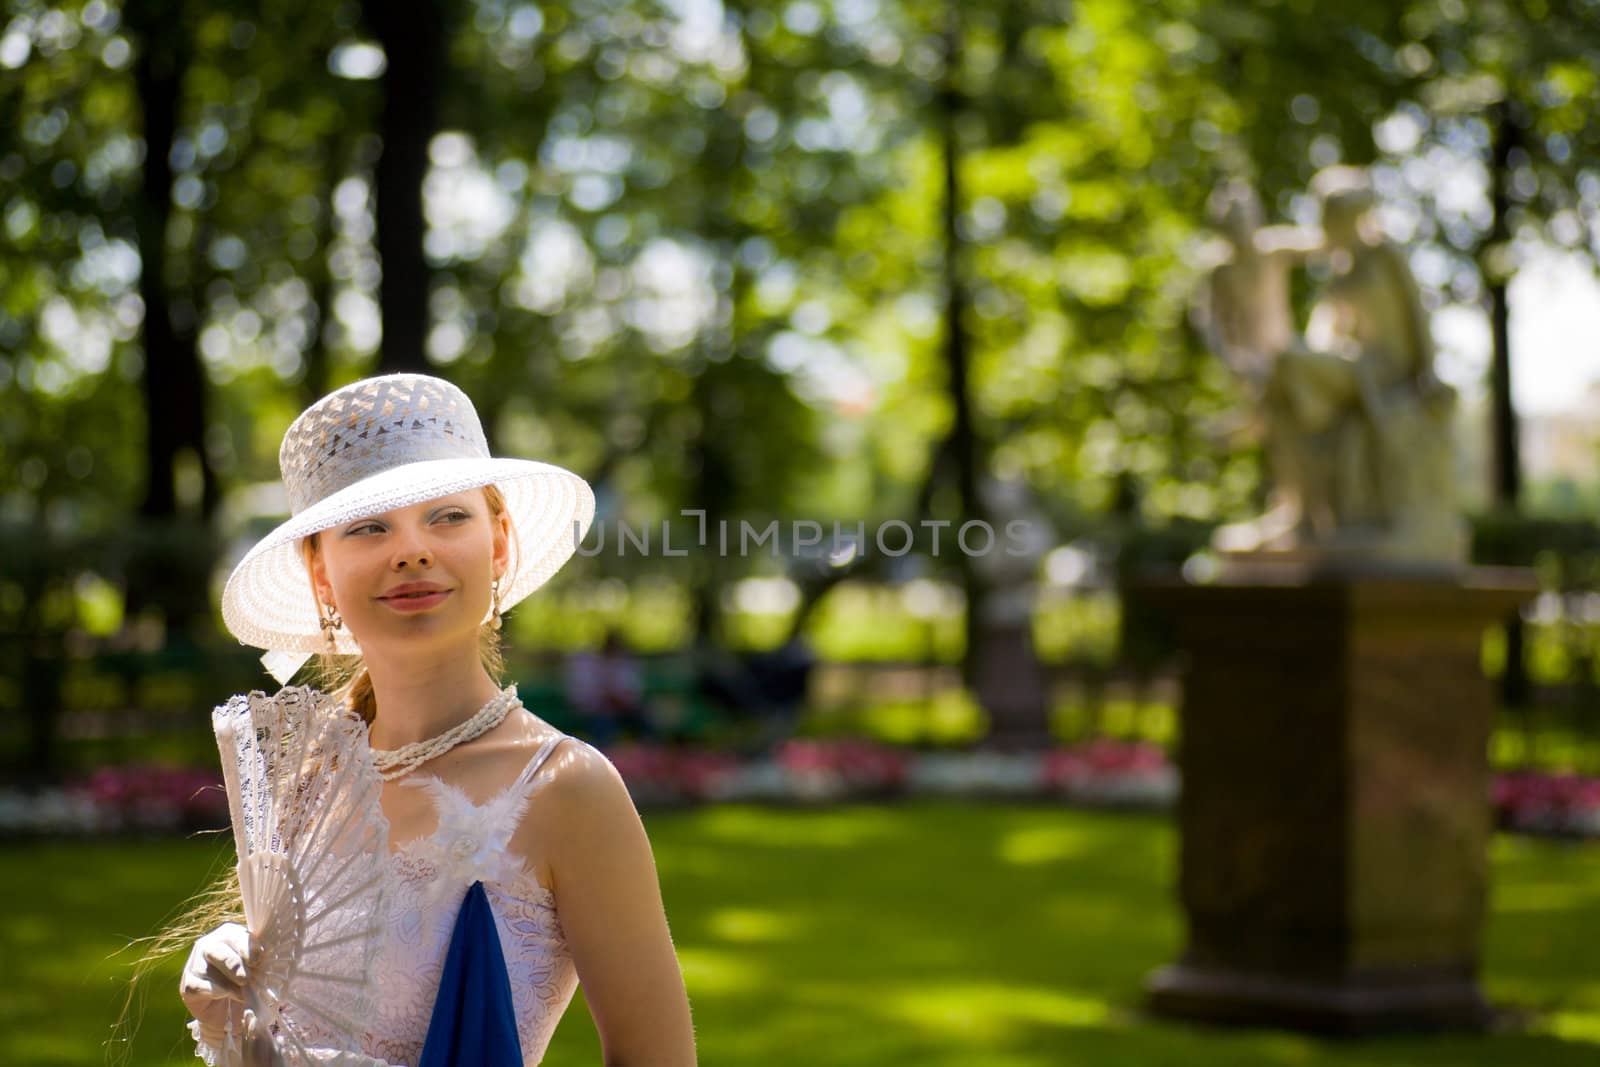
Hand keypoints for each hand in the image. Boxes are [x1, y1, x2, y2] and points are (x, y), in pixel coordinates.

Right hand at [179, 922, 253, 1039]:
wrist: (228, 1006)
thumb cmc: (245, 977)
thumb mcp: (255, 965)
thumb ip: (259, 958)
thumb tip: (266, 956)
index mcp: (228, 933)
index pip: (234, 934)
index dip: (246, 947)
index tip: (257, 960)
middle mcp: (208, 945)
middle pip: (216, 949)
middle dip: (233, 964)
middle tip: (246, 978)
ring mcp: (194, 964)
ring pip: (206, 969)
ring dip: (226, 982)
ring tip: (241, 992)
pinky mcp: (188, 985)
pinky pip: (198, 986)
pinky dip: (214, 991)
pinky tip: (225, 995)